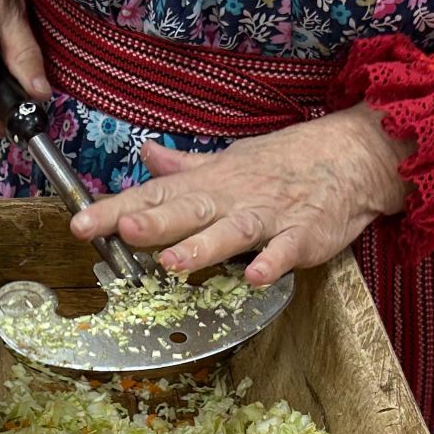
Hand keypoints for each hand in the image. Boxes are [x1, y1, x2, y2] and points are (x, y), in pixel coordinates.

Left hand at [70, 106, 412, 285]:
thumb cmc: (285, 163)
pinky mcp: (304, 234)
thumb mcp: (228, 160)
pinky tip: (255, 278)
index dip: (115, 210)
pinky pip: (285, 251)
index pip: (154, 196)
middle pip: (187, 211)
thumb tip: (146, 155)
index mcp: (210, 184)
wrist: (353, 155)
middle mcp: (232, 198)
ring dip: (203, 247)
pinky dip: (271, 263)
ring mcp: (269, 216)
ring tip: (173, 263)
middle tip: (120, 232)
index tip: (80, 225)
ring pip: (231, 232)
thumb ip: (185, 167)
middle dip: (153, 223)